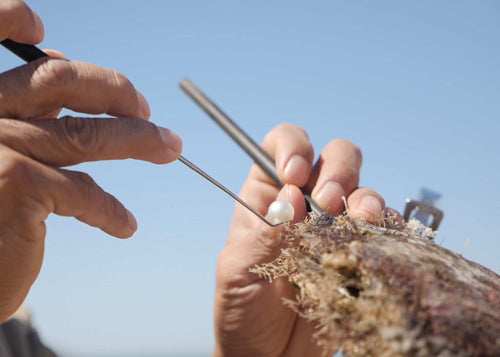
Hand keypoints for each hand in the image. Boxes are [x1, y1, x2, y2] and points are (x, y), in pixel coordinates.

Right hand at [0, 1, 181, 321]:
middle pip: (58, 81)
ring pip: (86, 135)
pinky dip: (110, 210)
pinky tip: (124, 224)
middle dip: (114, 91)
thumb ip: (21, 110)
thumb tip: (58, 60)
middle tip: (146, 107)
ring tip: (170, 148)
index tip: (38, 21)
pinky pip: (84, 192)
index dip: (7, 17)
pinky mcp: (17, 185)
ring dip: (139, 140)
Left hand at [213, 124, 389, 356]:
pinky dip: (382, 226)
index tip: (293, 175)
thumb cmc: (243, 312)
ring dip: (363, 197)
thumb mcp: (240, 272)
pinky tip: (371, 237)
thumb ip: (264, 234)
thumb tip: (291, 195)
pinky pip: (381, 227)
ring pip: (361, 187)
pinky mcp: (358, 251)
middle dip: (336, 170)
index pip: (279, 147)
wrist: (270, 356)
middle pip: (332, 157)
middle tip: (327, 201)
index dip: (292, 147)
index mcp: (265, 198)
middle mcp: (303, 203)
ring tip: (355, 220)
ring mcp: (334, 226)